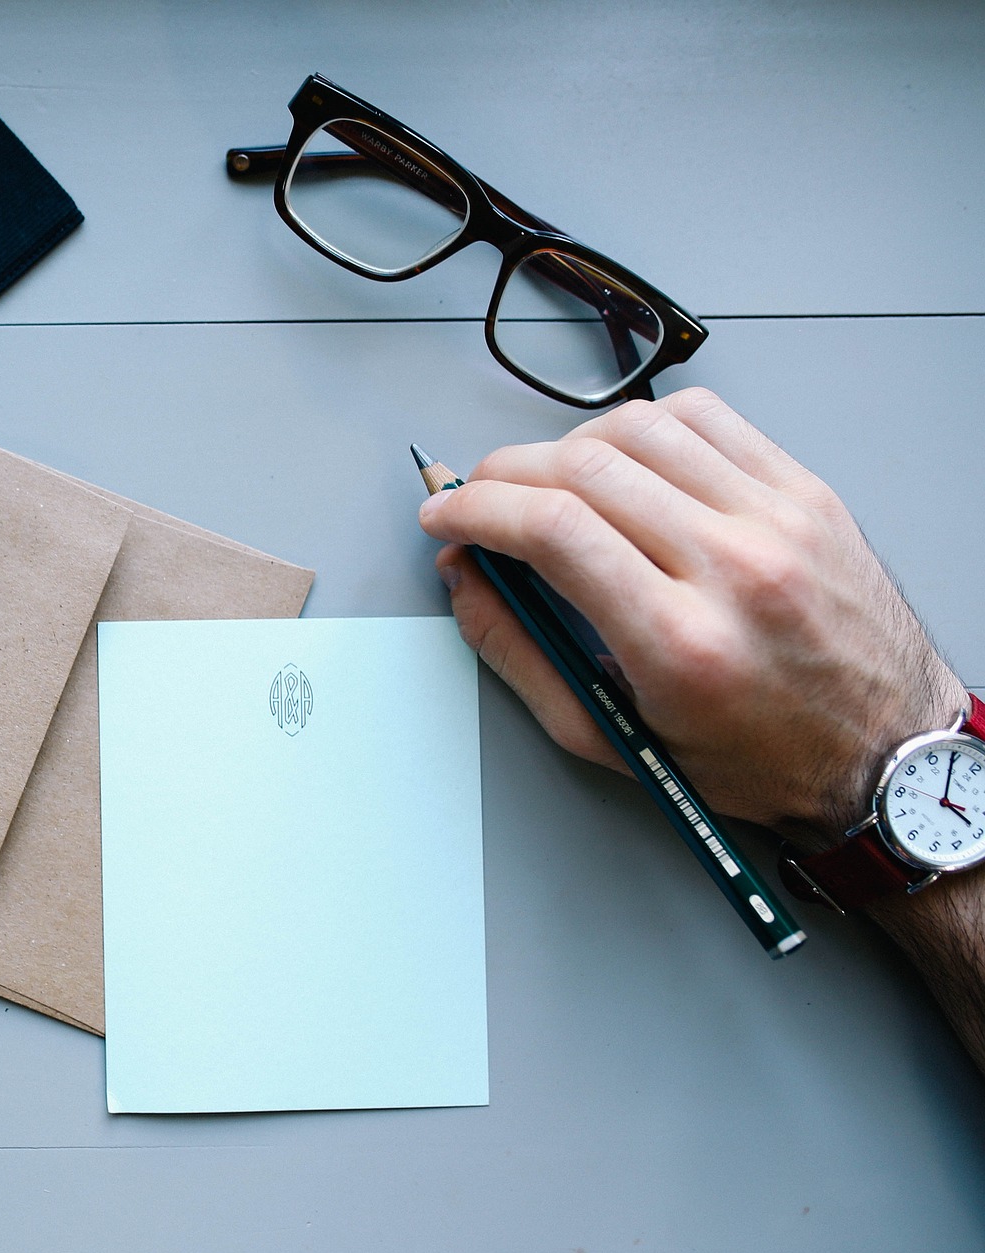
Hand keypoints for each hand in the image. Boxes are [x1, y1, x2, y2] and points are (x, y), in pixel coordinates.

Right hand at [418, 388, 965, 849]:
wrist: (883, 754)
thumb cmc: (758, 758)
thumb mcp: (614, 736)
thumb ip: (521, 657)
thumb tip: (465, 582)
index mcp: (680, 642)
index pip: (552, 529)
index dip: (475, 509)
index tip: (445, 515)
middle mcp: (735, 568)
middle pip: (584, 468)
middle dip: (504, 473)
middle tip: (479, 498)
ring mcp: (778, 521)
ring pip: (641, 428)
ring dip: (567, 444)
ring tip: (548, 481)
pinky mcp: (807, 494)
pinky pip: (709, 417)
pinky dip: (646, 424)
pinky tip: (624, 457)